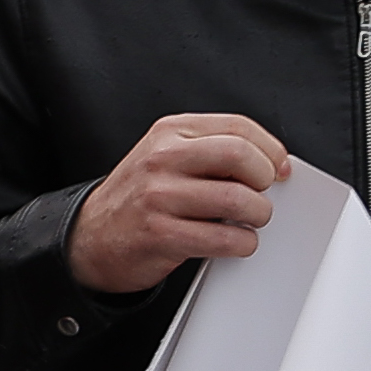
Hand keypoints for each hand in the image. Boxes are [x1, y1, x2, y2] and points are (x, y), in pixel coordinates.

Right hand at [66, 113, 289, 295]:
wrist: (91, 236)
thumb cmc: (137, 198)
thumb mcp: (165, 156)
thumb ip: (210, 151)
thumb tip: (270, 162)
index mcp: (169, 133)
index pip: (238, 126)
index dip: (271, 149)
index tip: (279, 168)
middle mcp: (161, 159)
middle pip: (240, 155)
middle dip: (264, 179)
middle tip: (260, 194)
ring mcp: (158, 197)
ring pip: (237, 200)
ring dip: (257, 216)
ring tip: (248, 220)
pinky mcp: (160, 234)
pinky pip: (224, 238)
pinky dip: (243, 244)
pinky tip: (234, 241)